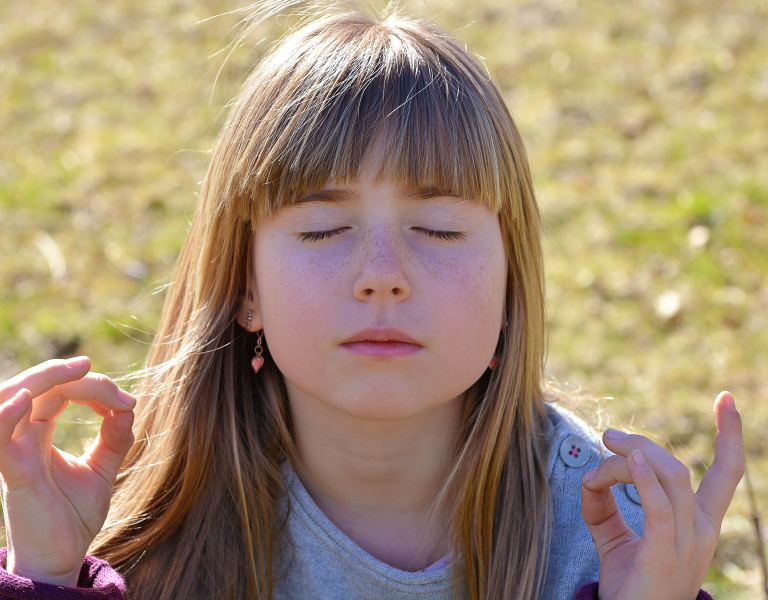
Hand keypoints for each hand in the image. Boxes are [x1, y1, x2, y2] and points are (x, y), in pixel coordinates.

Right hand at [0, 357, 135, 587]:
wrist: (62, 557)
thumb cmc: (73, 515)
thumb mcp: (102, 469)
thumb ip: (114, 438)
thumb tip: (128, 407)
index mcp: (40, 433)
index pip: (58, 392)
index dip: (92, 386)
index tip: (127, 401)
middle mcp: (23, 438)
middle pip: (34, 387)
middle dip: (65, 372)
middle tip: (92, 367)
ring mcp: (15, 454)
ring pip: (10, 399)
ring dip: (40, 378)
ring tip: (74, 370)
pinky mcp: (13, 475)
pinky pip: (0, 439)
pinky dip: (7, 416)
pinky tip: (26, 400)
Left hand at [580, 391, 743, 599]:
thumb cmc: (629, 583)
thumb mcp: (615, 535)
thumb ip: (602, 502)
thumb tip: (587, 475)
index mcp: (698, 523)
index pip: (726, 474)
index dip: (729, 435)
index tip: (726, 399)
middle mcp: (700, 530)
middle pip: (679, 468)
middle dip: (644, 442)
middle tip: (609, 435)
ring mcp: (687, 543)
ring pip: (668, 477)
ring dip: (633, 454)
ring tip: (608, 443)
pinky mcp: (665, 553)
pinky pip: (661, 507)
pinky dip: (645, 479)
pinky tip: (630, 460)